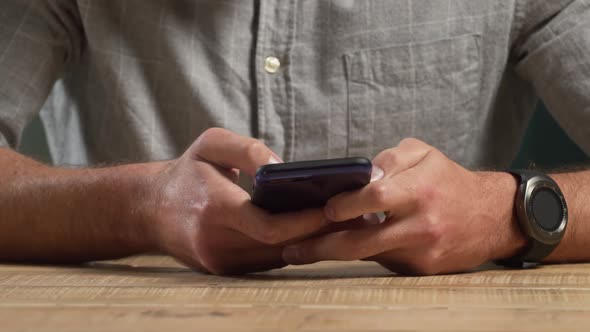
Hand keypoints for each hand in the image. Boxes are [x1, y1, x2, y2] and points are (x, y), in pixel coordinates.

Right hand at [144, 128, 324, 274]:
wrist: (148, 210)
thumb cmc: (185, 173)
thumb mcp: (210, 144)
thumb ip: (248, 148)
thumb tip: (283, 168)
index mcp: (214, 209)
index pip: (269, 227)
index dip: (306, 221)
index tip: (334, 208)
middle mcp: (216, 243)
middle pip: (280, 247)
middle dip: (317, 233)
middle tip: (350, 217)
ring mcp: (219, 262)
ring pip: (276, 258)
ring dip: (308, 243)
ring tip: (339, 223)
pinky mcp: (223, 270)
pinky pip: (265, 262)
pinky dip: (289, 248)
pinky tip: (310, 232)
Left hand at [282, 138, 526, 274]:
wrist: (492, 217)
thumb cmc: (449, 180)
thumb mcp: (423, 154)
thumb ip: (389, 159)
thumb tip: (356, 175)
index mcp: (420, 190)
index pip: (375, 198)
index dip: (345, 205)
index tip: (324, 208)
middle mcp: (421, 225)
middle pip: (361, 242)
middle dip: (321, 247)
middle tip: (292, 250)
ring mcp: (422, 252)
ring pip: (368, 257)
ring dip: (335, 255)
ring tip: (305, 251)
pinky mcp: (422, 270)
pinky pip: (383, 262)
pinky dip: (363, 255)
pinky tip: (344, 249)